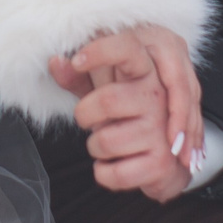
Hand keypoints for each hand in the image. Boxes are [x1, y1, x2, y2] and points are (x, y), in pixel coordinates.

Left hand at [48, 24, 202, 203]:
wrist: (168, 161)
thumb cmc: (130, 118)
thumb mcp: (105, 91)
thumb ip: (78, 78)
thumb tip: (55, 61)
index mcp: (146, 71)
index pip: (128, 48)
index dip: (101, 51)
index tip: (76, 61)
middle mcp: (158, 97)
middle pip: (106, 100)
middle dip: (84, 116)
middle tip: (87, 119)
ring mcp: (162, 130)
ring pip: (105, 140)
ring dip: (94, 147)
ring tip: (104, 144)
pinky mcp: (161, 163)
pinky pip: (114, 173)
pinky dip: (103, 174)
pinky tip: (110, 166)